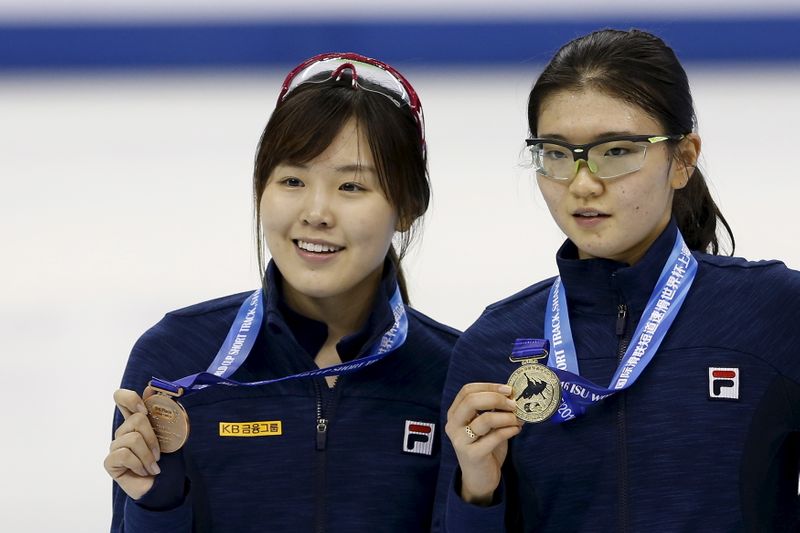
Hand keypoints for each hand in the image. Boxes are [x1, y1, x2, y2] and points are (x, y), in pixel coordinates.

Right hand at [104, 389, 161, 499]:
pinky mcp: (110, 461)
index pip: (122, 398)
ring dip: (148, 455)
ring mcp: (116, 446)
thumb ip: (163, 414)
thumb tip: (152, 387)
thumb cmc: (167, 462)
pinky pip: (125, 455)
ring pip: (133, 438)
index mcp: (137, 421)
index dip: (131, 398)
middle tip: (159, 454)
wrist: (163, 487)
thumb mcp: (171, 436)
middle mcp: (124, 431)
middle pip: (136, 419)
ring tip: (153, 466)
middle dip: (153, 437)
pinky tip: (143, 471)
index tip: (145, 408)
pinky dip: (140, 464)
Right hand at [445, 382, 521, 505]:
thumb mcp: (486, 426)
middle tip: (514, 404)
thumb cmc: (484, 447)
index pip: (467, 391)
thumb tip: (512, 395)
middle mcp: (453, 425)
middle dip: (496, 398)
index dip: (489, 386)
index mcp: (454, 414)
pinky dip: (509, 430)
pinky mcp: (472, 455)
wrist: (479, 479)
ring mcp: (460, 441)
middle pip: (472, 401)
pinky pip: (494, 437)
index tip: (508, 389)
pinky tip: (517, 429)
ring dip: (506, 417)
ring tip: (517, 419)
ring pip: (485, 419)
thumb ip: (493, 410)